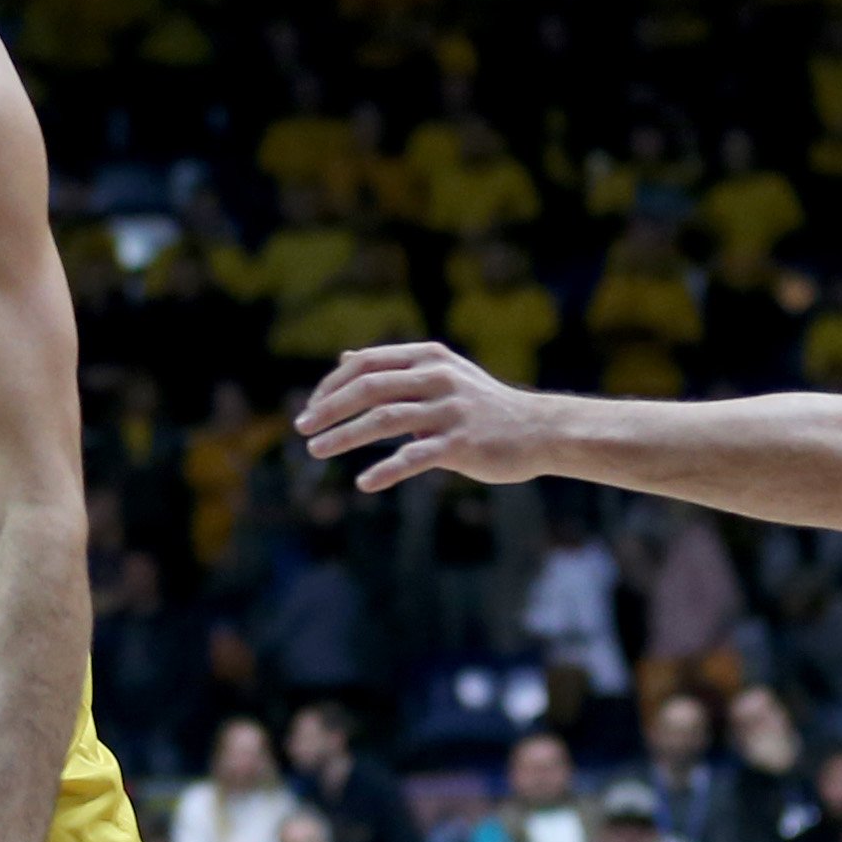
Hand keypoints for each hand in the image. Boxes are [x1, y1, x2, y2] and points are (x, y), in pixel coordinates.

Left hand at [296, 342, 559, 492]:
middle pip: (369, 388)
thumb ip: (393, 368)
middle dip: (329, 409)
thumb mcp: (439, 374)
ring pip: (385, 420)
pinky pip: (414, 457)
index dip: (331, 385)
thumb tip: (344, 358)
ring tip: (317, 451)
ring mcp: (450, 410)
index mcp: (428, 357)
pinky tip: (364, 483)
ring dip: (344, 436)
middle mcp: (437, 378)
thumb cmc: (481, 405)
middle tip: (302, 429)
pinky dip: (386, 470)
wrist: (538, 431)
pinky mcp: (461, 444)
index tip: (310, 409)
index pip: (366, 363)